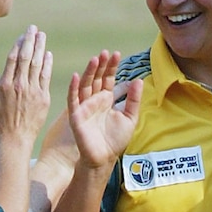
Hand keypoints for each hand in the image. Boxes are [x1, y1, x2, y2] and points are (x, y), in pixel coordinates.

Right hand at [0, 25, 52, 142]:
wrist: (16, 139)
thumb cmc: (2, 122)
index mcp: (5, 84)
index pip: (13, 58)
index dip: (18, 44)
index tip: (23, 35)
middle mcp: (19, 85)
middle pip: (26, 57)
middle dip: (31, 41)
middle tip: (35, 29)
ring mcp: (32, 91)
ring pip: (37, 65)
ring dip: (40, 48)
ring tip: (42, 36)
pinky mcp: (43, 99)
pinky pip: (45, 78)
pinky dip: (47, 65)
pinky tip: (48, 55)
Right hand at [67, 51, 142, 169]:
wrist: (104, 158)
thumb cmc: (116, 140)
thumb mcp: (130, 118)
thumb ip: (133, 100)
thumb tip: (138, 80)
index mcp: (107, 100)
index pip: (108, 79)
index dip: (112, 67)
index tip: (116, 54)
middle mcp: (94, 100)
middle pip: (97, 78)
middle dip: (101, 66)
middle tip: (106, 53)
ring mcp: (84, 107)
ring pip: (85, 85)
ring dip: (89, 72)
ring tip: (95, 59)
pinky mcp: (76, 116)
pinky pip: (73, 100)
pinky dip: (73, 88)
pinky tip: (75, 76)